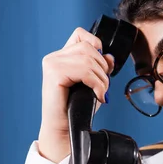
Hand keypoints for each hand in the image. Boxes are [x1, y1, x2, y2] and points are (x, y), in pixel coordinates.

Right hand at [38, 27, 114, 162]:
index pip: (81, 34)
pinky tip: (98, 96)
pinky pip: (85, 71)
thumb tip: (109, 56)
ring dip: (101, 78)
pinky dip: (97, 84)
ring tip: (101, 93)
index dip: (97, 45)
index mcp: (62, 57)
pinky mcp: (54, 73)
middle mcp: (54, 57)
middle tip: (104, 88)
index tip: (102, 68)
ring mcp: (52, 64)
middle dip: (103, 68)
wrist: (66, 129)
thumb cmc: (78, 108)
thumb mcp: (93, 84)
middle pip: (89, 47)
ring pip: (88, 59)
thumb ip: (100, 69)